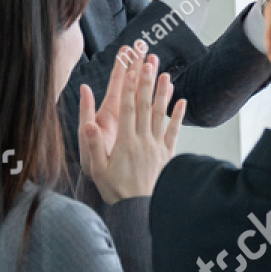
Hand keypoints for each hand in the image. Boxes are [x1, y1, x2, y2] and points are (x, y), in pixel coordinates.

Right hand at [79, 55, 185, 203]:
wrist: (139, 207)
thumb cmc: (115, 188)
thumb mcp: (97, 168)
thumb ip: (93, 144)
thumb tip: (88, 123)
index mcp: (126, 142)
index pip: (128, 110)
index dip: (130, 89)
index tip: (131, 71)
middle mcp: (143, 141)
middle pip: (145, 107)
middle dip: (147, 84)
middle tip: (149, 64)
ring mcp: (157, 146)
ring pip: (161, 115)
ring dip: (163, 94)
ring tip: (166, 75)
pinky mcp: (167, 154)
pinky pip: (174, 132)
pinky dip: (178, 116)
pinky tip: (182, 101)